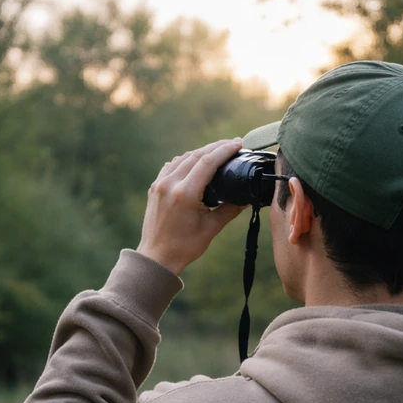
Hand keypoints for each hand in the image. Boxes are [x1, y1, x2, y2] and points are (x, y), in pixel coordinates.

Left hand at [137, 138, 248, 274]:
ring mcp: (160, 184)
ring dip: (201, 152)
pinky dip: (186, 160)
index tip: (239, 144)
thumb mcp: (211, 228)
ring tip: (218, 151)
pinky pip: (172, 165)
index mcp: (185, 194)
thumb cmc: (184, 247)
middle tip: (233, 144)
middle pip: (196, 155)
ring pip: (183, 158)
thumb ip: (230, 210)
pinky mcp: (155, 187)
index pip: (208, 162)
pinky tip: (196, 162)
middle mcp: (170, 184)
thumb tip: (248, 199)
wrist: (156, 258)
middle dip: (216, 147)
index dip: (225, 150)